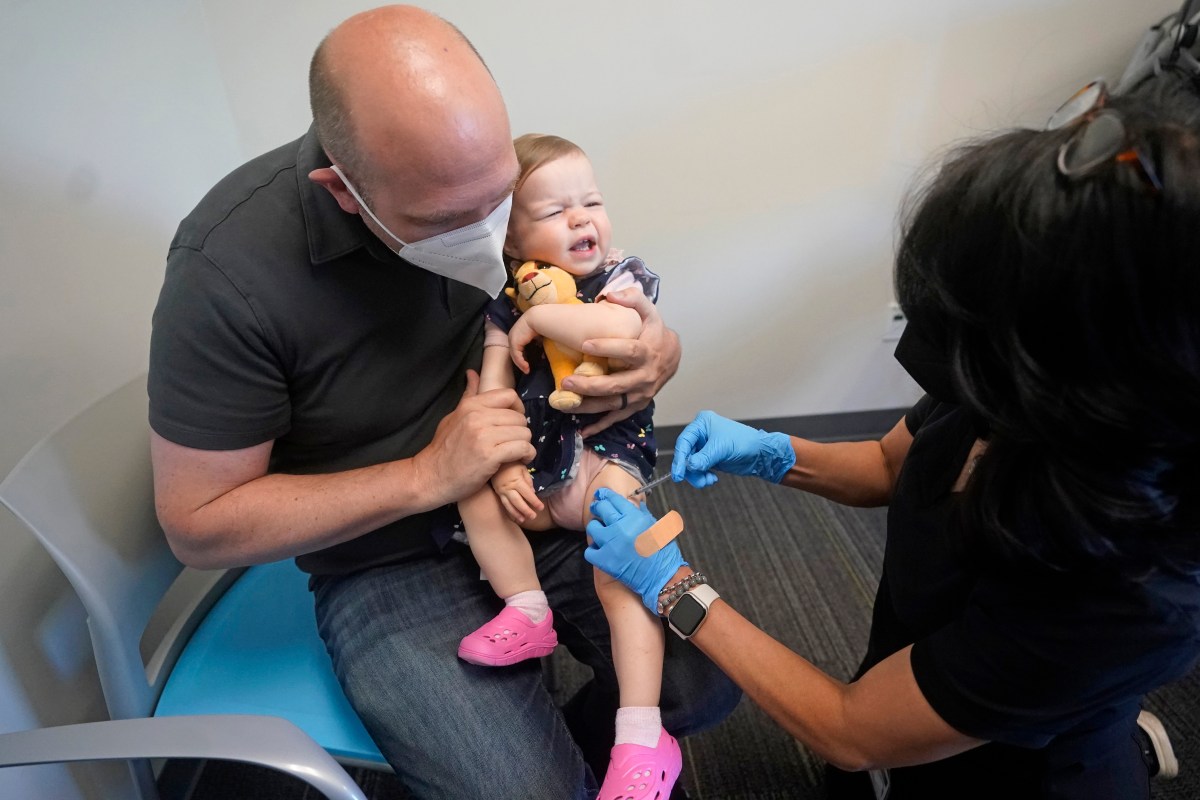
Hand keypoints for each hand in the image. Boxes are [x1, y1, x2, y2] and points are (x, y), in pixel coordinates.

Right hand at [412, 371, 536, 506]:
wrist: (430, 477)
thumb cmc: (443, 450)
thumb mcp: (453, 417)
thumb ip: (468, 396)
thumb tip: (473, 373)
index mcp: (471, 405)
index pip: (509, 395)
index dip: (517, 408)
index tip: (513, 422)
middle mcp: (477, 417)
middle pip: (519, 417)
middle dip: (521, 431)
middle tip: (515, 442)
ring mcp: (483, 436)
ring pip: (524, 433)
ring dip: (525, 444)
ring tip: (518, 453)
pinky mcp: (490, 456)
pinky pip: (522, 448)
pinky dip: (527, 455)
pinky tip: (521, 460)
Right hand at [491, 462, 543, 523]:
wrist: (495, 460)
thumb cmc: (512, 463)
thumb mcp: (522, 468)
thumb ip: (528, 480)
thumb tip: (532, 492)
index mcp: (516, 481)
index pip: (527, 494)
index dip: (534, 501)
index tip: (541, 508)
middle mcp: (508, 488)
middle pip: (518, 502)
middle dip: (526, 510)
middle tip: (533, 517)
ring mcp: (501, 491)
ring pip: (509, 505)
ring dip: (516, 514)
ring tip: (523, 520)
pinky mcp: (497, 493)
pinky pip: (503, 503)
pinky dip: (508, 511)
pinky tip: (513, 516)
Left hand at [507, 314, 536, 374]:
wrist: (538, 318)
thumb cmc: (540, 324)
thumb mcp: (537, 333)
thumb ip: (536, 340)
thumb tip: (540, 346)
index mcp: (517, 332)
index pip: (517, 346)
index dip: (522, 355)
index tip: (528, 362)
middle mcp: (513, 335)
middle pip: (515, 352)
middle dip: (520, 361)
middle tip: (526, 368)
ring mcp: (512, 339)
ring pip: (514, 355)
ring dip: (521, 364)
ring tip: (527, 370)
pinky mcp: (514, 343)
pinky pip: (517, 356)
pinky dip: (521, 363)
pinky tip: (527, 368)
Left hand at [564, 288, 680, 436]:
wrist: (672, 357)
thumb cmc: (654, 332)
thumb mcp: (649, 311)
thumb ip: (633, 298)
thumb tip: (610, 294)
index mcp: (647, 352)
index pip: (628, 351)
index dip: (608, 348)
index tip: (585, 345)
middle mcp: (644, 377)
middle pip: (616, 384)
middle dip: (589, 385)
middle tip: (566, 382)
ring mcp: (639, 394)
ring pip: (612, 404)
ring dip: (588, 406)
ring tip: (563, 403)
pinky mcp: (634, 405)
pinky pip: (616, 418)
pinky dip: (600, 426)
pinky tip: (582, 431)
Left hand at [585, 488, 685, 612]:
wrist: (662, 577)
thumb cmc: (663, 552)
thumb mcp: (657, 527)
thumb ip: (643, 514)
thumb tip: (635, 503)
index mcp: (634, 517)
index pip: (614, 499)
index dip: (606, 495)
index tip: (602, 495)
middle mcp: (620, 526)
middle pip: (601, 509)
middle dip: (598, 507)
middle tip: (598, 510)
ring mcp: (610, 543)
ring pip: (592, 528)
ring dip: (596, 529)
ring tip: (601, 533)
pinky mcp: (604, 560)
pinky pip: (589, 551)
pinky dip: (593, 551)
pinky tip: (600, 552)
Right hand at [671, 410, 795, 486]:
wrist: (760, 453)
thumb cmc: (744, 442)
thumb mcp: (722, 449)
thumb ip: (703, 458)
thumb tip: (689, 466)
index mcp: (702, 423)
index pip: (684, 441)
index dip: (680, 458)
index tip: (678, 474)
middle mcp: (701, 434)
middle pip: (685, 454)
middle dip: (690, 470)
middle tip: (698, 482)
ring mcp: (704, 447)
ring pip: (690, 464)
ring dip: (697, 475)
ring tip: (707, 481)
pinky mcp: (709, 458)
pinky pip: (698, 469)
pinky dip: (702, 476)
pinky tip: (712, 478)